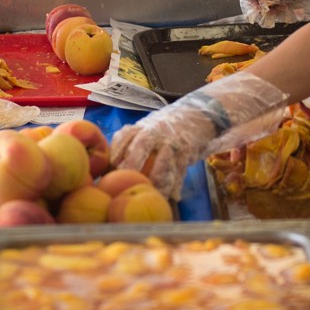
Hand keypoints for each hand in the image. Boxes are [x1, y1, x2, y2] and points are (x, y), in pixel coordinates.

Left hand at [110, 71, 288, 199]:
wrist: (200, 113)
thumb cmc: (170, 126)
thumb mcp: (149, 127)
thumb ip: (132, 140)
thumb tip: (111, 164)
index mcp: (142, 126)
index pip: (123, 137)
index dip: (115, 154)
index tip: (108, 171)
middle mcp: (155, 130)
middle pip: (139, 147)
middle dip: (130, 167)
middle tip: (124, 184)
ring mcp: (172, 140)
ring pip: (161, 162)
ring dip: (155, 181)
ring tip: (151, 195)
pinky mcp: (187, 149)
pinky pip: (180, 170)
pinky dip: (175, 184)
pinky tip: (173, 196)